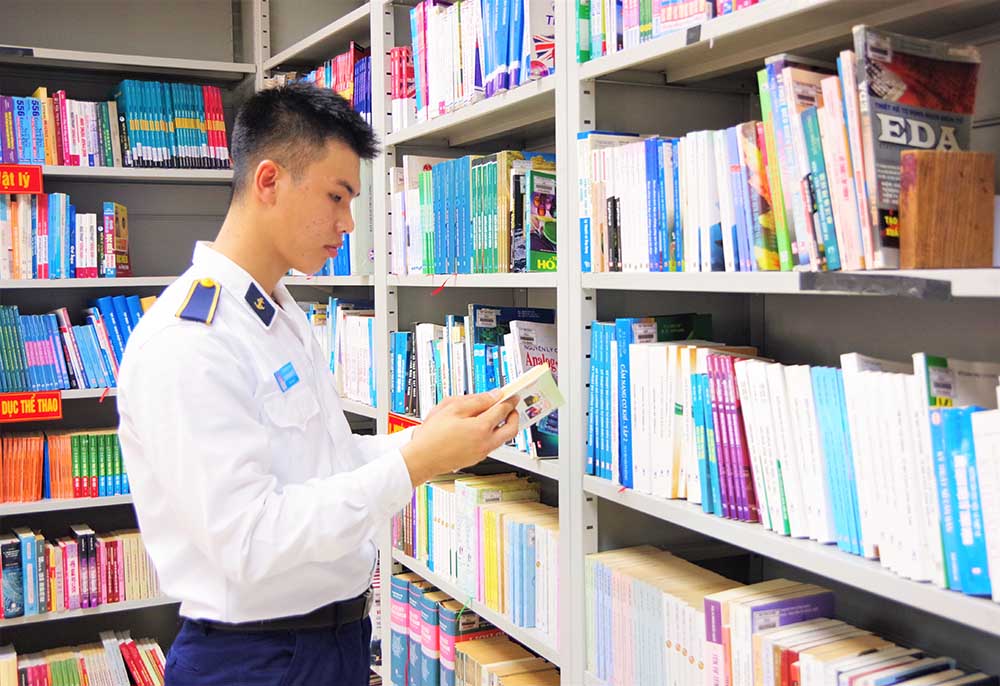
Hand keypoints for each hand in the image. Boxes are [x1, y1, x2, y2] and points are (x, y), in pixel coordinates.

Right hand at [401, 391, 519, 486]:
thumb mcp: (452, 408)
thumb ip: (476, 400)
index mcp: (481, 428)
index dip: (508, 400)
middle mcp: (485, 443)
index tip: (511, 395)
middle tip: (511, 407)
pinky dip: (491, 434)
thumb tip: (492, 396)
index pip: (502, 410)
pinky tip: (478, 427)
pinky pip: (490, 444)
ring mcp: (481, 453)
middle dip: (514, 416)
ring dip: (503, 426)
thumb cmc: (432, 435)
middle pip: (511, 429)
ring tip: (493, 415)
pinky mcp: (475, 458)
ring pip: (502, 439)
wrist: (421, 459)